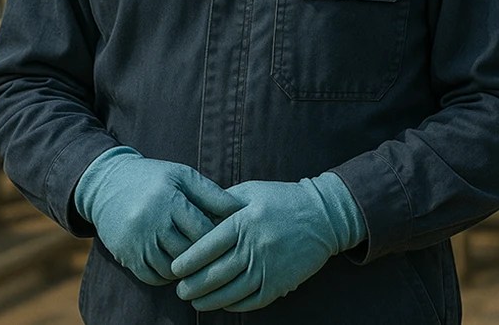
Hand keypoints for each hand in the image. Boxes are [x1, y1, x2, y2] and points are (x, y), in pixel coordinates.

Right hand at [73, 146, 244, 285]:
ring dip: (187, 269)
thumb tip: (241, 210)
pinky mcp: (126, 254)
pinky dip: (167, 276)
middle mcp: (151, 220)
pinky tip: (174, 265)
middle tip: (214, 255)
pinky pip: (154, 277)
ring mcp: (137, 240)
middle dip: (204, 256)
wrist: (105, 184)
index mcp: (168, 199)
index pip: (203, 230)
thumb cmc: (152, 179)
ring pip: (173, 269)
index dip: (216, 237)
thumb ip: (211, 193)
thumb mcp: (181, 176)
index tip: (224, 238)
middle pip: (189, 252)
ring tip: (195, 261)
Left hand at [169, 172, 366, 311]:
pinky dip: (235, 305)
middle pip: (217, 273)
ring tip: (195, 302)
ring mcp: (270, 266)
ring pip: (233, 291)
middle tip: (179, 291)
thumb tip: (194, 215)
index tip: (174, 269)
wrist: (324, 216)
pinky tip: (222, 304)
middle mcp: (255, 246)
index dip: (188, 261)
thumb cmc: (281, 199)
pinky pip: (254, 300)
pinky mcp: (282, 282)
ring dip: (210, 300)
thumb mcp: (250, 192)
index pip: (208, 246)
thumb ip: (222, 203)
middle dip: (194, 285)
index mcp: (243, 222)